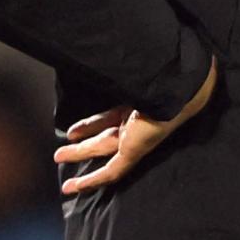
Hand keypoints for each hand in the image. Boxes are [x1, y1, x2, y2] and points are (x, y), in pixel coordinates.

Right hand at [54, 57, 216, 194]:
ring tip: (58, 157)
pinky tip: (74, 187)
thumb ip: (119, 70)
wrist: (181, 87)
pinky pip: (110, 171)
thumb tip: (105, 51)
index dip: (93, 122)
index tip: (75, 127)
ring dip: (79, 155)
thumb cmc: (159, 75)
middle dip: (84, 138)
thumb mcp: (132, 75)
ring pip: (101, 150)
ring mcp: (135, 138)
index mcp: (137, 105)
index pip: (110, 116)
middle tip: (64, 143)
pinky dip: (91, 180)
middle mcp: (135, 123)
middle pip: (104, 133)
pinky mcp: (135, 152)